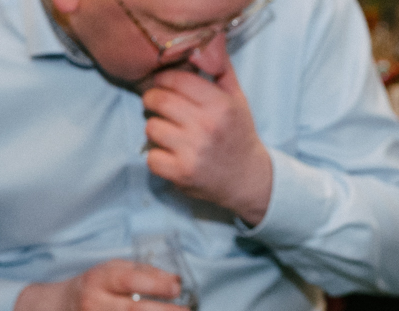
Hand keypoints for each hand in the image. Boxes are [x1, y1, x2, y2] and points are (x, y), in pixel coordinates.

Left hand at [142, 46, 272, 225]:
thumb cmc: (238, 134)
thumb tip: (202, 44)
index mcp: (219, 104)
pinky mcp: (182, 174)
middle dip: (152, 100)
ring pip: (151, 128)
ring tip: (168, 132)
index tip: (162, 84)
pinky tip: (170, 155)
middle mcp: (205, 126)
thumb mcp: (236, 98)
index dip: (163, 79)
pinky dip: (156, 157)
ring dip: (155, 129)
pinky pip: (151, 158)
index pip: (176, 79)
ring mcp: (192, 151)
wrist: (247, 178)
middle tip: (157, 105)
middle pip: (158, 101)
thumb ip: (219, 70)